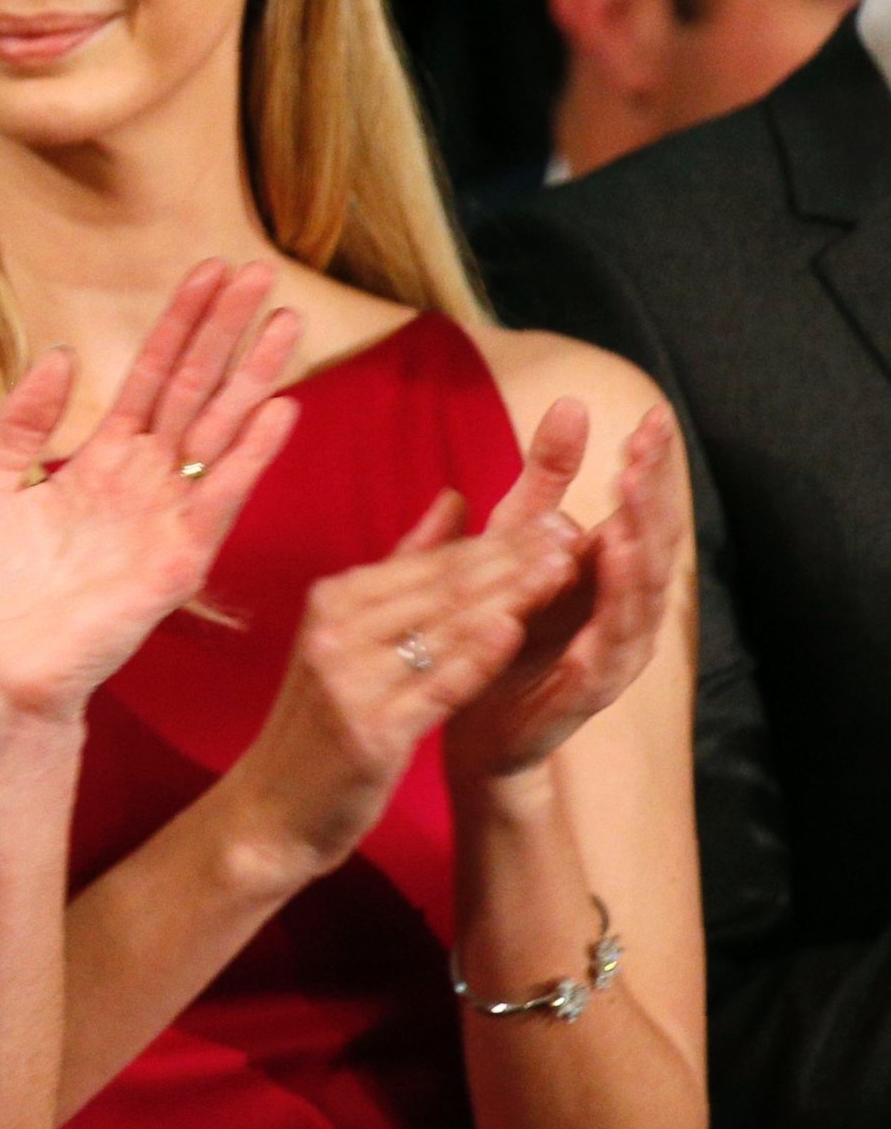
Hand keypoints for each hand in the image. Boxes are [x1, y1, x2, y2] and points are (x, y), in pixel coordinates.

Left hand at [0, 261, 301, 713]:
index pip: (153, 375)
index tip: (210, 270)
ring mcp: (167, 516)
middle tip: (262, 271)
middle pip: (197, 390)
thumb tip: (63, 352)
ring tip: (286, 323)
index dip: (181, 323)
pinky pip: (220, 499)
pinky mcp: (180, 559)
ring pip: (220, 433)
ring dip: (256, 379)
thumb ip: (22, 420)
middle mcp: (144, 478)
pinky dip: (249, 457)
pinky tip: (278, 411)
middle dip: (228, 332)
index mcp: (101, 457)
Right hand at [222, 491, 580, 884]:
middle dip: (513, 557)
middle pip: (441, 587)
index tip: (555, 516)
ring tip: (566, 569)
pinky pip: (435, 686)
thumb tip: (455, 498)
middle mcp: (336, 631)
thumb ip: (403, 569)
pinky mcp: (370, 731)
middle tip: (575, 531)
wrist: (272, 810)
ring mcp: (349, 681)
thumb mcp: (350, 634)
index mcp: (333, 601)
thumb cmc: (321, 721)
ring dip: (510, 595)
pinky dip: (475, 657)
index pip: (430, 562)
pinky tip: (514, 630)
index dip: (498, 539)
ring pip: (444, 629)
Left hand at [443, 400, 684, 779]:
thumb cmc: (501, 628)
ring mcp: (615, 652)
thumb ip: (543, 483)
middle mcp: (626, 609)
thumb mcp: (513, 543)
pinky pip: (606, 653)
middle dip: (652, 499)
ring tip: (628, 515)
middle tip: (646, 452)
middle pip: (654, 545)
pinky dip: (609, 620)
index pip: (642, 509)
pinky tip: (604, 584)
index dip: (652, 466)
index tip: (654, 417)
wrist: (474, 723)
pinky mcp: (588, 691)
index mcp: (609, 572)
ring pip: (640, 599)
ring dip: (637, 555)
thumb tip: (570, 405)